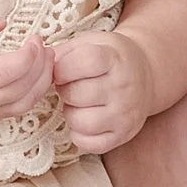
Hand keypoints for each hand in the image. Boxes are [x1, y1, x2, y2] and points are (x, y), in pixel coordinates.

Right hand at [0, 4, 55, 127]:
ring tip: (46, 56)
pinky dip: (36, 92)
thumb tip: (1, 23)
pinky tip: (38, 73)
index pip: (5, 72)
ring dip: (43, 80)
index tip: (33, 38)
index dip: (27, 56)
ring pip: (26, 102)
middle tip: (42, 43)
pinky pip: (20, 109)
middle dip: (40, 64)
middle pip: (22, 87)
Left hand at [50, 29, 153, 153]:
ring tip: (77, 103)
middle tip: (69, 86)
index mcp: (116, 59)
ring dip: (70, 113)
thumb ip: (65, 51)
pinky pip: (90, 144)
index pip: (84, 62)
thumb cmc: (111, 57)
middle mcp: (124, 88)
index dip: (63, 67)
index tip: (61, 70)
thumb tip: (41, 65)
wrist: (145, 74)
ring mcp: (125, 115)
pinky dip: (79, 134)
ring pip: (81, 122)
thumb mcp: (92, 42)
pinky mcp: (123, 135)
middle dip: (64, 90)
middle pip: (77, 94)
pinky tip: (83, 119)